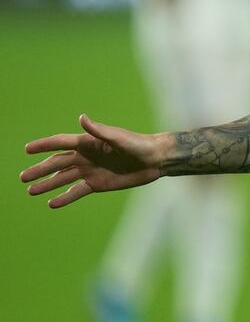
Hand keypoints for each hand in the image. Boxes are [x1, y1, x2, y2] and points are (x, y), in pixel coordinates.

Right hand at [19, 115, 165, 208]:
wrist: (155, 160)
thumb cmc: (138, 144)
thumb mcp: (118, 138)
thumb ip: (99, 130)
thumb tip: (81, 118)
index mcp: (88, 143)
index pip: (60, 143)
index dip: (44, 146)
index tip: (27, 149)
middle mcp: (86, 157)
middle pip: (57, 163)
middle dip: (40, 170)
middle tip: (22, 178)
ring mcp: (90, 171)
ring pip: (63, 178)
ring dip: (47, 184)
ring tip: (31, 191)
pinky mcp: (98, 184)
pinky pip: (77, 191)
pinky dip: (65, 197)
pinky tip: (52, 203)